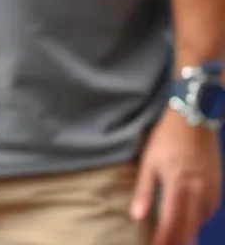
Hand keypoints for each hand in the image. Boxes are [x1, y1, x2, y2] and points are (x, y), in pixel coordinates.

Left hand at [131, 108, 221, 244]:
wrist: (194, 120)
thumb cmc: (166, 139)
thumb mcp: (149, 161)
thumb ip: (143, 190)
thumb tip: (136, 216)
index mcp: (177, 187)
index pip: (171, 224)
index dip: (164, 240)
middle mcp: (197, 194)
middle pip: (188, 228)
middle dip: (177, 242)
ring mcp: (210, 192)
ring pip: (200, 222)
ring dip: (189, 234)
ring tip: (177, 241)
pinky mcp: (217, 187)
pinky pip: (208, 212)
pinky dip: (198, 221)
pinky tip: (191, 224)